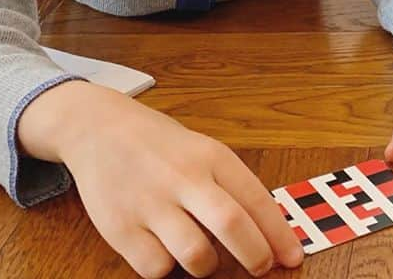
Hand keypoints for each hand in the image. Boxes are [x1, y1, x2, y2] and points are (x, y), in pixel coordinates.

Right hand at [17, 80, 302, 277]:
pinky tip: (165, 251)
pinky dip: (167, 269)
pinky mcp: (120, 228)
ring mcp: (150, 203)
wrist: (100, 129)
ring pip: (195, 254)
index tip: (293, 258)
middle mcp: (184, 177)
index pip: (255, 199)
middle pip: (231, 225)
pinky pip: (156, 268)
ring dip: (207, 266)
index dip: (278, 234)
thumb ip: (229, 186)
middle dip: (255, 255)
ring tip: (204, 256)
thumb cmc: (161, 145)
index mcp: (211, 156)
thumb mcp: (202, 150)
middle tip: (262, 268)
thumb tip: (266, 230)